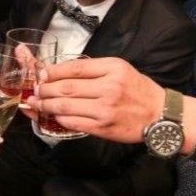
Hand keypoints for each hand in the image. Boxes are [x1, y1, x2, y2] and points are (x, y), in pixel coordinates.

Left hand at [30, 56, 162, 142]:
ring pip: (66, 106)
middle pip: (66, 87)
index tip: (42, 74)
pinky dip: (60, 119)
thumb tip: (62, 72)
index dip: (53, 71)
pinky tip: (54, 115)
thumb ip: (95, 69)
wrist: (160, 115)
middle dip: (45, 89)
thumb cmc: (139, 90)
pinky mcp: (102, 128)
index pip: (75, 68)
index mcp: (113, 69)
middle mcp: (109, 88)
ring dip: (47, 105)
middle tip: (35, 90)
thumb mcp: (121, 69)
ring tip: (38, 103)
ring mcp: (105, 110)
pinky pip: (74, 123)